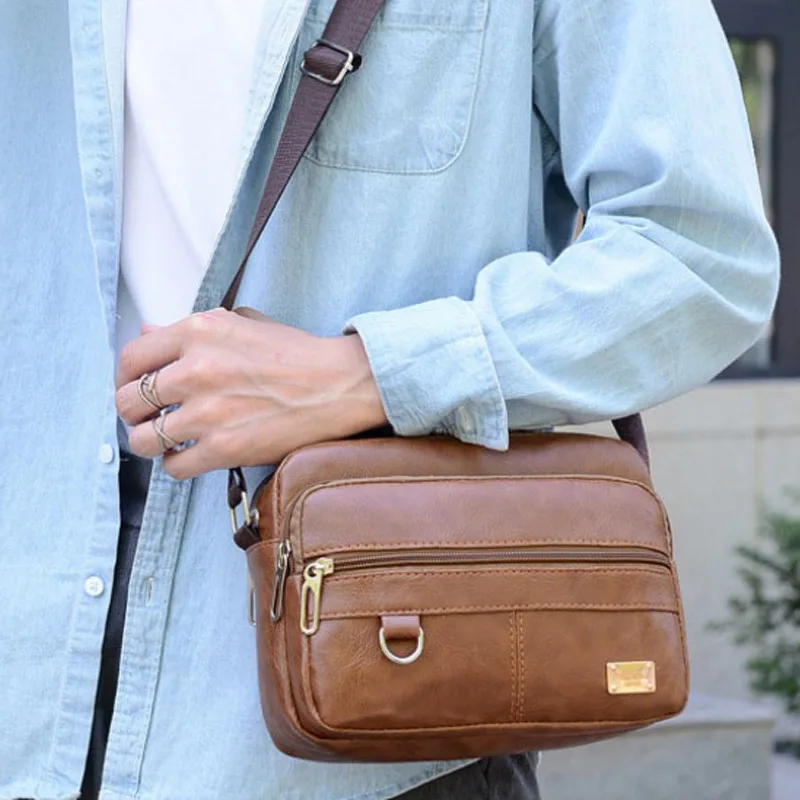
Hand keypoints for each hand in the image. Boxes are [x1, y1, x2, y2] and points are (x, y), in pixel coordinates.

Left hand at [115, 308, 387, 478]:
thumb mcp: (243, 323)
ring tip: (164, 441)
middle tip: (148, 417)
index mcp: (199, 331)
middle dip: (132, 412)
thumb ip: (191, 328)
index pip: (131, 356)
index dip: (123, 376)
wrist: (338, 384)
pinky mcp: (225, 448)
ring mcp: (209, 412)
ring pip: (143, 439)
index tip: (132, 386)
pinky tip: (190, 455)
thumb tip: (147, 333)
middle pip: (127, 400)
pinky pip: (174, 467)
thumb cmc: (295, 353)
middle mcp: (196, 369)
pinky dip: (176, 465)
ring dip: (149, 442)